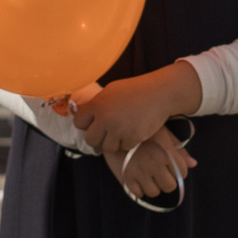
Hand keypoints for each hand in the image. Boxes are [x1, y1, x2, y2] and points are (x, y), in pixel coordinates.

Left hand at [69, 64, 199, 158]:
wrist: (158, 93)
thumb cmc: (135, 90)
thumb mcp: (111, 91)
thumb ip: (97, 104)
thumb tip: (83, 114)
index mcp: (97, 105)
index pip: (78, 122)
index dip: (85, 124)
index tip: (92, 123)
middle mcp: (105, 119)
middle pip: (90, 140)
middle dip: (97, 138)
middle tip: (105, 134)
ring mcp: (119, 130)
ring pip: (107, 147)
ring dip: (112, 142)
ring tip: (120, 132)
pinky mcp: (132, 138)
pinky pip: (124, 148)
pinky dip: (127, 143)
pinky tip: (132, 132)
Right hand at [116, 128, 196, 199]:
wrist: (114, 131)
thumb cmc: (142, 132)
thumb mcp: (163, 134)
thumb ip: (179, 149)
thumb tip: (194, 164)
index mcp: (166, 152)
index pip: (183, 173)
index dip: (179, 172)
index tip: (171, 167)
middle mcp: (155, 164)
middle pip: (170, 186)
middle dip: (167, 181)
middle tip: (159, 174)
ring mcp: (140, 172)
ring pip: (154, 192)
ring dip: (153, 187)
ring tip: (148, 176)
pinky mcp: (127, 178)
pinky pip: (139, 194)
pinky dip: (139, 190)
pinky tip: (138, 179)